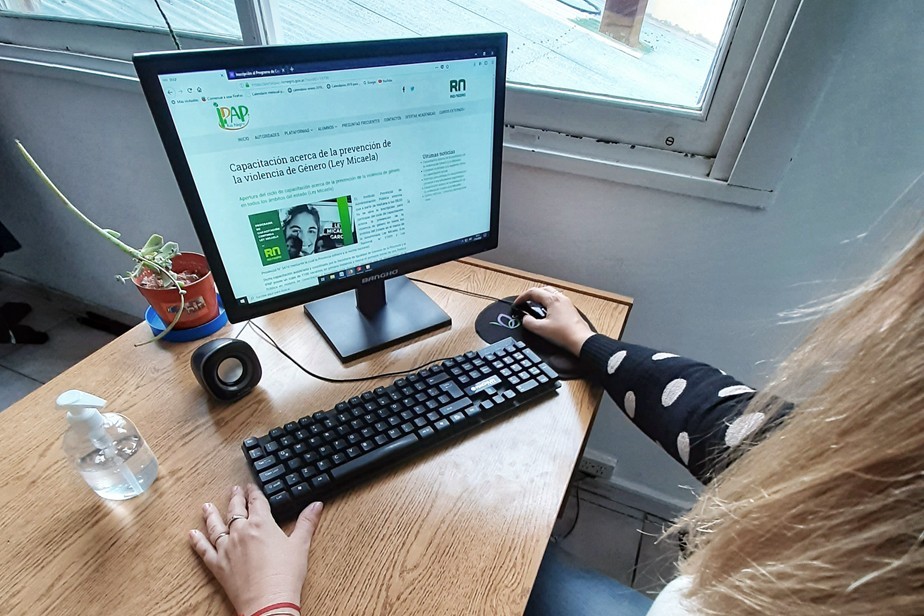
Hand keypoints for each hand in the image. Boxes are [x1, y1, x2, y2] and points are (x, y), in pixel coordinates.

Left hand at [189, 484, 322, 615]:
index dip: (254, 492)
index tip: (251, 487)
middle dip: (235, 498)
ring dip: (211, 514)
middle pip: (235, 509)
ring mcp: (227, 547)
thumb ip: (307, 522)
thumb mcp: (300, 545)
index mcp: (262, 523)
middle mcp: (241, 531)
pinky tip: (192, 534)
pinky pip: (204, 549)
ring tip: (207, 506)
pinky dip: (197, 541)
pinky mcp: (218, 565)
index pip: (257, 501)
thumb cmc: (285, 575)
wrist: (268, 601)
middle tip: (234, 490)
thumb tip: (315, 505)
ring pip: (215, 526)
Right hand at [513, 286, 593, 355]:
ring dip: (540, 298)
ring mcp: (567, 303)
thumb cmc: (564, 334)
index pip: (533, 292)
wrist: (581, 340)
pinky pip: (556, 300)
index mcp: (552, 300)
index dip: (522, 297)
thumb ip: (528, 322)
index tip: (517, 304)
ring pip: (550, 294)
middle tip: (524, 302)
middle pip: (542, 289)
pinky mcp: (570, 309)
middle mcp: (560, 298)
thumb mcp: (540, 329)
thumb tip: (525, 319)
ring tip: (534, 306)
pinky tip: (546, 312)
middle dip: (531, 295)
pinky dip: (548, 303)